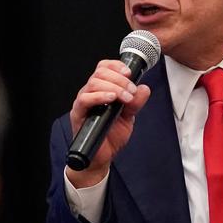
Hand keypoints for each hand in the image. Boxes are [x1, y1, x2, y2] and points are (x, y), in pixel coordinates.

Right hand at [65, 59, 150, 187]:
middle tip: (131, 91)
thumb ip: (135, 103)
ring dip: (114, 87)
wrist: (102, 156)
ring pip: (93, 83)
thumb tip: (144, 88)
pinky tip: (111, 99)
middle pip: (100, 72)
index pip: (104, 67)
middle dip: (119, 79)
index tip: (129, 73)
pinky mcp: (78, 114)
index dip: (116, 65)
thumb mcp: (128, 117)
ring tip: (126, 98)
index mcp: (101, 89)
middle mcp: (91, 93)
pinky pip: (85, 99)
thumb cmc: (111, 135)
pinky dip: (99, 96)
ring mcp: (83, 102)